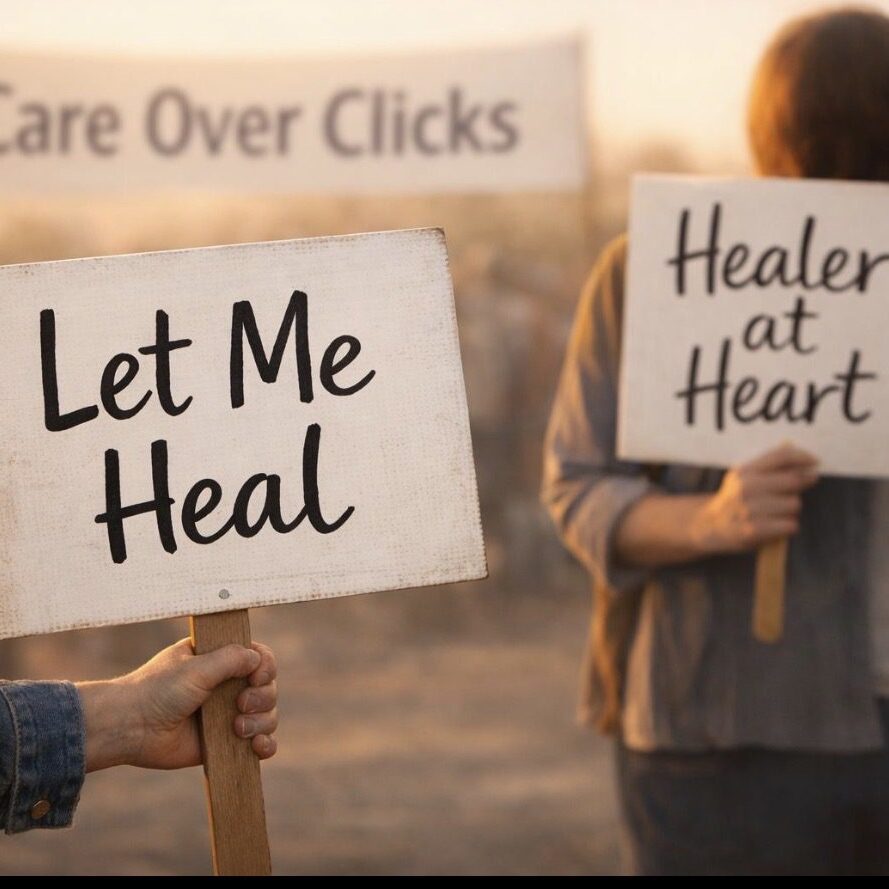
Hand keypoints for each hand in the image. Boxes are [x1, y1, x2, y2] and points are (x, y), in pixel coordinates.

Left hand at [78, 638, 277, 771]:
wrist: (131, 728)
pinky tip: (256, 747)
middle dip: (263, 697)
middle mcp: (225, 685)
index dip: (265, 667)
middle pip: (268, 687)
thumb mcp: (197, 667)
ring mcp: (226, 714)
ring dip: (262, 722)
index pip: (258, 657)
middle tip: (241, 704)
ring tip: (237, 729)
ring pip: (267, 715)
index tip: (256, 676)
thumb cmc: (158, 691)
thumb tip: (258, 660)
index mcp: (218, 659)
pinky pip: (258, 743)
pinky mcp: (223, 743)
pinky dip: (265, 745)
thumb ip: (231, 659)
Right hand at [692, 443, 818, 554]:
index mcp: (744, 471)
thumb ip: (771, 469)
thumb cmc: (735, 500)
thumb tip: (805, 463)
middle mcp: (745, 487)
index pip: (780, 456)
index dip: (802, 457)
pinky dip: (787, 527)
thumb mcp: (745, 478)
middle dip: (800, 486)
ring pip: (794, 504)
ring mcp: (748, 509)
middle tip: (793, 492)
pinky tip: (775, 526)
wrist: (709, 525)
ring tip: (776, 513)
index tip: (814, 462)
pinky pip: (790, 525)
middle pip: (792, 481)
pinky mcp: (752, 530)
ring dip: (791, 510)